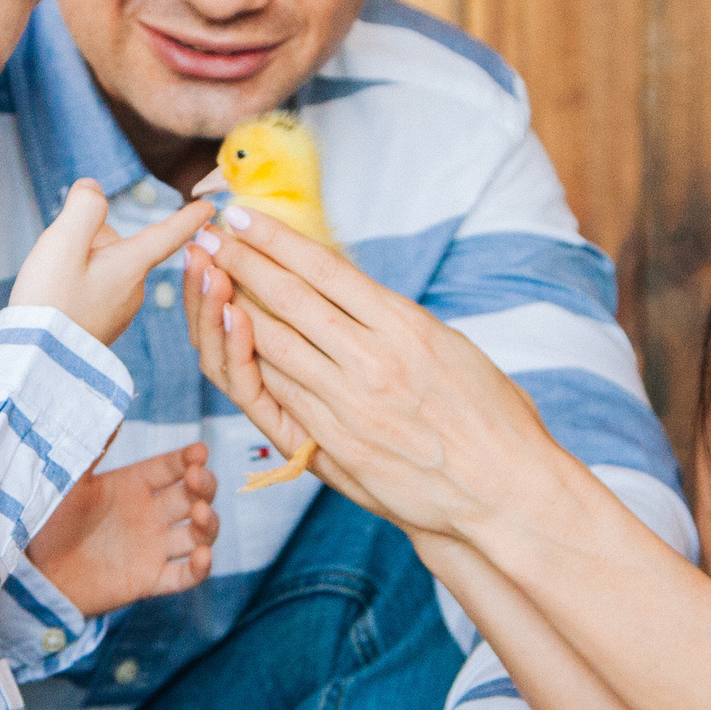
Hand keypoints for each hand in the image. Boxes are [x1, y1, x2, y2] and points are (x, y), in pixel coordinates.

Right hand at [11, 181, 209, 344]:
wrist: (35, 361)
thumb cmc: (49, 300)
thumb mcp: (63, 243)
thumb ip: (84, 208)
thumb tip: (94, 190)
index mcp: (131, 266)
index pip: (167, 234)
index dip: (186, 217)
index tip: (209, 208)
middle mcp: (134, 290)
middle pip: (122, 247)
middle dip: (95, 240)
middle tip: (59, 259)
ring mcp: (119, 312)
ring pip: (107, 268)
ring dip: (84, 264)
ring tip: (53, 282)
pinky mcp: (102, 327)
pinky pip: (97, 290)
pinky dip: (79, 286)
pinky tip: (56, 299)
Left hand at [26, 443, 216, 616]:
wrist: (34, 572)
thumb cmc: (47, 522)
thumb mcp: (70, 481)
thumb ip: (93, 448)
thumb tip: (113, 409)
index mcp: (133, 484)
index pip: (172, 466)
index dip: (189, 458)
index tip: (199, 452)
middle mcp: (150, 513)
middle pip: (194, 495)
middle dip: (204, 485)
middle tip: (197, 479)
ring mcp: (153, 547)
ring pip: (198, 532)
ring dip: (208, 523)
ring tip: (200, 514)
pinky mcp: (150, 579)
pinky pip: (185, 576)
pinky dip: (201, 569)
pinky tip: (203, 557)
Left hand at [184, 209, 572, 540]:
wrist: (502, 491)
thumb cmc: (490, 419)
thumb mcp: (451, 348)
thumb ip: (399, 323)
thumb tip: (356, 295)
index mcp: (407, 326)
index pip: (327, 269)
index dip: (278, 239)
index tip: (245, 218)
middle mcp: (374, 359)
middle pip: (292, 300)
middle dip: (244, 264)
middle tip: (209, 238)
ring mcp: (350, 403)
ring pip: (277, 344)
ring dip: (235, 308)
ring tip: (209, 281)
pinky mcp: (337, 443)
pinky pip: (283, 394)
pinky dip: (253, 363)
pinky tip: (232, 342)